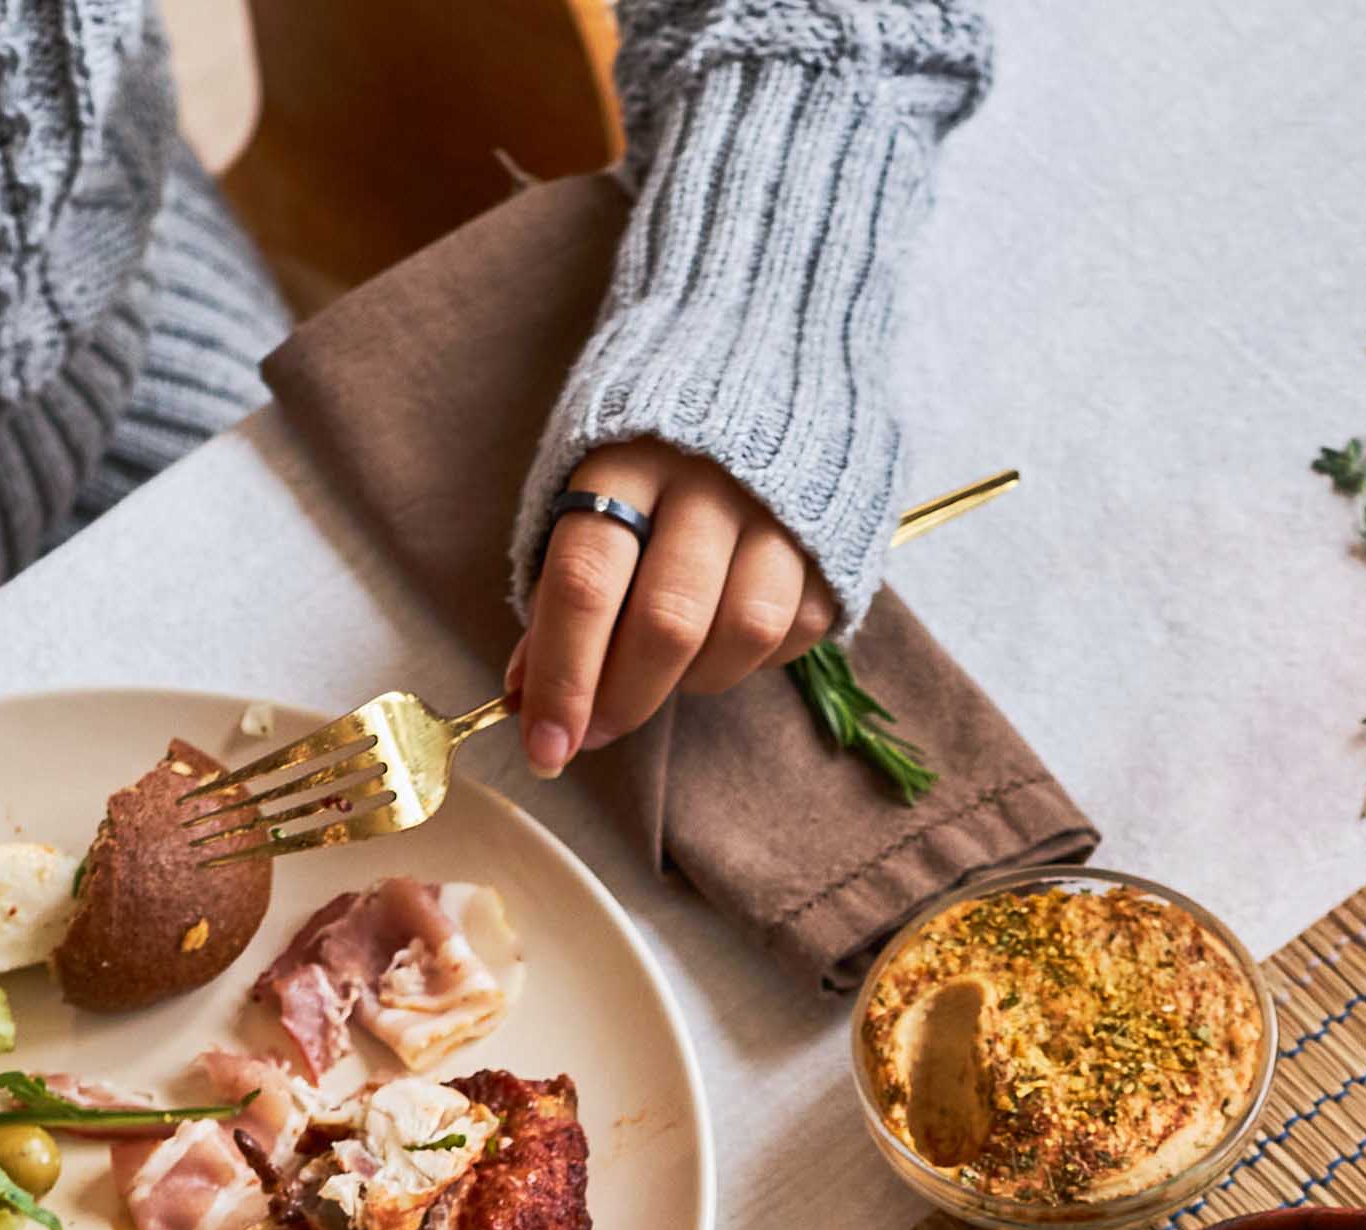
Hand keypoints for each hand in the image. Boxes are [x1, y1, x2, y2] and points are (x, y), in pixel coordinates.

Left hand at [508, 441, 832, 777]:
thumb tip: (528, 688)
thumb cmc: (651, 432)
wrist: (765, 346)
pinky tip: (722, 637)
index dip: (563, 677)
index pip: (586, 582)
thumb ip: (560, 576)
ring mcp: (782, 506)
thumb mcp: (586, 477)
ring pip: (743, 633)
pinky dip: (752, 658)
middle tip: (594, 732)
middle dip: (623, 699)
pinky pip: (796, 630)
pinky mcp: (836, 533)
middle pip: (666, 621)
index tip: (546, 748)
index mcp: (626, 455)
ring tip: (666, 670)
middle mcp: (708, 478)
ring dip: (694, 682)